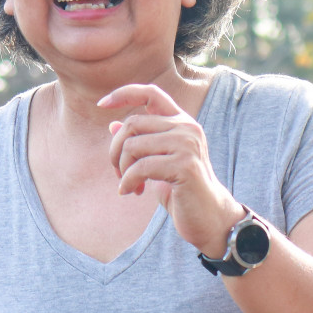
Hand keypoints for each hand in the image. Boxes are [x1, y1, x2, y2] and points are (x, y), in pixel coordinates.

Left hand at [100, 83, 244, 256]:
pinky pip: (140, 168)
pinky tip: (131, 192)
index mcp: (181, 123)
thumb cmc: (183, 192)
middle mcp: (187, 128)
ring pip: (132, 145)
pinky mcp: (184, 165)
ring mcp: (187, 145)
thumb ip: (141, 144)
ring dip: (122, 169)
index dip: (124, 94)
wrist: (210, 219)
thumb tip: (113, 126)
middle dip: (115, 151)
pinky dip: (128, 182)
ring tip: (129, 186)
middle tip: (119, 174)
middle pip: (132, 123)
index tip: (101, 104)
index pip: (150, 93)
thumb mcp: (157, 164)